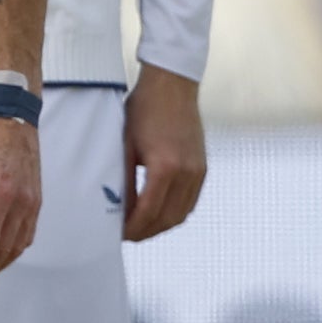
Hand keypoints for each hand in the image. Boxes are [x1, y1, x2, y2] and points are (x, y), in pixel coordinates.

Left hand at [123, 63, 206, 241]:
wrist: (172, 86)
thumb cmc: (143, 110)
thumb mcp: (125, 144)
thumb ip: (124, 177)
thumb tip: (118, 207)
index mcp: (165, 167)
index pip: (149, 211)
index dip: (134, 228)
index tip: (119, 234)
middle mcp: (187, 173)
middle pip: (168, 218)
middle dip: (147, 231)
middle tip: (127, 235)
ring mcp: (199, 171)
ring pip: (182, 213)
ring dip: (162, 225)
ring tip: (141, 227)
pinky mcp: (203, 168)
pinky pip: (191, 201)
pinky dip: (175, 212)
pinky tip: (159, 213)